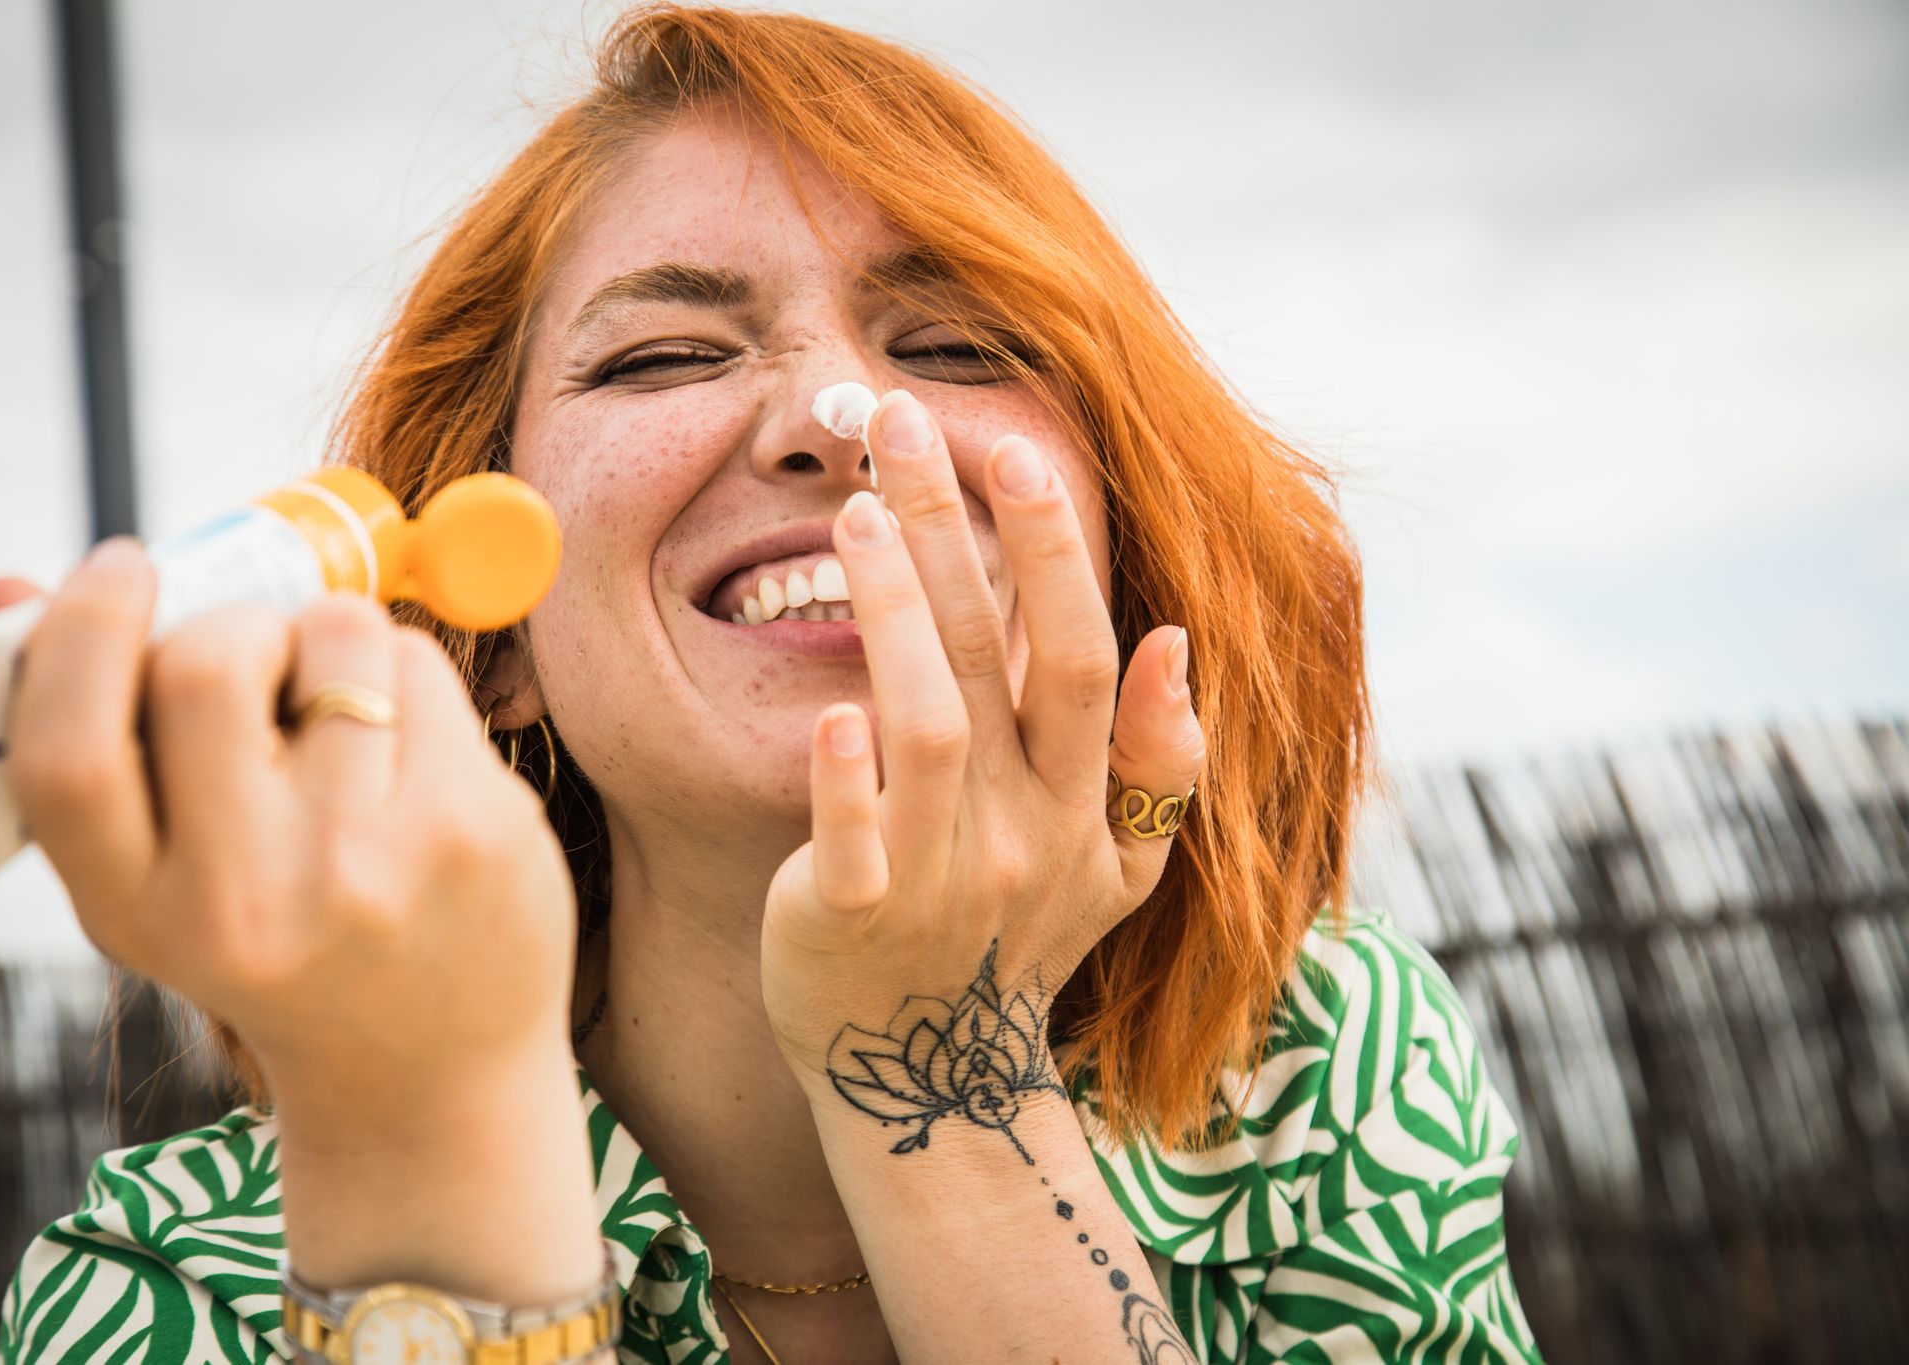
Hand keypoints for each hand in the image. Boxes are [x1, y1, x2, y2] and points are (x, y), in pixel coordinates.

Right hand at [0, 541, 579, 1108]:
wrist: (429, 1077)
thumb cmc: (277, 945)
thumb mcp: (161, 886)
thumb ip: (85, 747)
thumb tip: (12, 584)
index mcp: (141, 916)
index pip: (70, 750)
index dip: (79, 634)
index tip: (120, 570)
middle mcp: (251, 901)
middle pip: (206, 664)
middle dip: (231, 622)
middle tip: (255, 656)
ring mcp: (372, 865)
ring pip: (332, 635)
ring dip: (327, 636)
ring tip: (340, 711)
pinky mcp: (473, 830)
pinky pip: (419, 664)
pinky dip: (402, 671)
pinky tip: (407, 750)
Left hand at [760, 390, 1205, 1143]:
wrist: (936, 1076)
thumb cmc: (1015, 941)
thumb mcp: (1120, 867)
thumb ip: (1161, 762)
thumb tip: (1178, 642)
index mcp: (1079, 803)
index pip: (1081, 655)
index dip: (1054, 553)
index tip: (1016, 448)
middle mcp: (1020, 830)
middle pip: (995, 660)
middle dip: (951, 531)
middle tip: (898, 420)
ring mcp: (936, 877)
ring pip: (927, 728)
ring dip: (895, 614)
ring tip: (849, 512)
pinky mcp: (851, 919)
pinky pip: (854, 844)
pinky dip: (845, 782)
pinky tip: (832, 712)